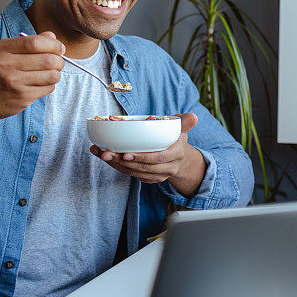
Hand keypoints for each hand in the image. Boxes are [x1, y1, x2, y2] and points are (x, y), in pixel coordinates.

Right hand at [0, 32, 64, 122]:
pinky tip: (42, 84)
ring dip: (57, 74)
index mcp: (3, 49)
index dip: (53, 44)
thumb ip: (29, 43)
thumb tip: (52, 36)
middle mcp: (7, 64)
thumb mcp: (4, 52)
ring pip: (51, 75)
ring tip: (52, 74)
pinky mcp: (22, 97)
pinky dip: (50, 85)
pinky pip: (47, 88)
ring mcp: (14, 82)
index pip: (35, 42)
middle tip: (59, 63)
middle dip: (59, 61)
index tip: (60, 48)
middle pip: (47, 59)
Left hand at [91, 113, 206, 196]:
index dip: (141, 157)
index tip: (126, 154)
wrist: (180, 158)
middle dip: (123, 162)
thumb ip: (184, 122)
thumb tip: (194, 117)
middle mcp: (168, 168)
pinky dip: (118, 168)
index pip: (157, 158)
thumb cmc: (176, 139)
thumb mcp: (181, 128)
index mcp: (175, 154)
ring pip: (135, 173)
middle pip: (143, 168)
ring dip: (116, 165)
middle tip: (107, 154)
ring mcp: (158, 175)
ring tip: (102, 154)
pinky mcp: (150, 179)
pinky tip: (106, 158)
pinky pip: (132, 175)